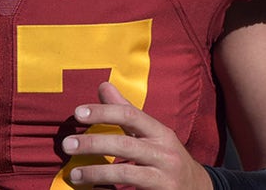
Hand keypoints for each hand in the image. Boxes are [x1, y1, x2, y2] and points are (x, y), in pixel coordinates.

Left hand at [62, 81, 212, 189]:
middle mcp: (164, 153)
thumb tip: (103, 86)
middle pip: (124, 144)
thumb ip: (126, 112)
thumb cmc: (167, 157)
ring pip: (125, 172)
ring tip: (74, 173)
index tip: (79, 113)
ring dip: (95, 171)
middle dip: (93, 143)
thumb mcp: (152, 134)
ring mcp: (163, 176)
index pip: (131, 115)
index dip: (104, 112)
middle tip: (68, 144)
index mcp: (161, 133)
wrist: (198, 189)